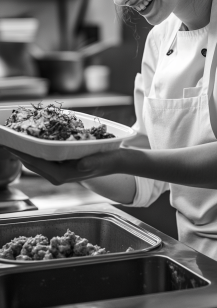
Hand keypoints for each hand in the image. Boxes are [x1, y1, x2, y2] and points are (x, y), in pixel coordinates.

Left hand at [2, 146, 121, 185]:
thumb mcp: (103, 160)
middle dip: (18, 149)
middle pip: (31, 161)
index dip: (20, 152)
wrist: (115, 162)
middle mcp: (56, 174)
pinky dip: (35, 145)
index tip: (8, 142)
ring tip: (14, 132)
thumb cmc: (109, 161)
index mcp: (62, 175)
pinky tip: (30, 134)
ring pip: (35, 158)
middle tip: (6, 134)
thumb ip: (92, 163)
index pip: (35, 163)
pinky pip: (42, 155)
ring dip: (25, 147)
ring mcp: (57, 169)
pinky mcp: (60, 163)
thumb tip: (81, 165)